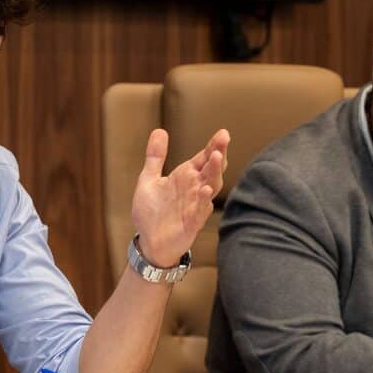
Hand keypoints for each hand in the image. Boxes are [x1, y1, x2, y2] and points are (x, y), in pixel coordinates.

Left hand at [130, 127, 229, 266]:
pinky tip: (204, 190)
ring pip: (210, 188)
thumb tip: (160, 130)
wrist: (148, 241)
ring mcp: (195, 206)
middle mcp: (194, 189)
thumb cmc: (151, 211)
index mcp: (185, 177)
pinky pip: (200, 212)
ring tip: (216, 158)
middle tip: (224, 139)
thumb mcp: (148, 180)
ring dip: (214, 173)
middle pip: (211, 170)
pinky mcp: (191, 224)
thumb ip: (155, 157)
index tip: (222, 133)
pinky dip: (203, 202)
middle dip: (218, 155)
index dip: (213, 146)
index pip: (203, 158)